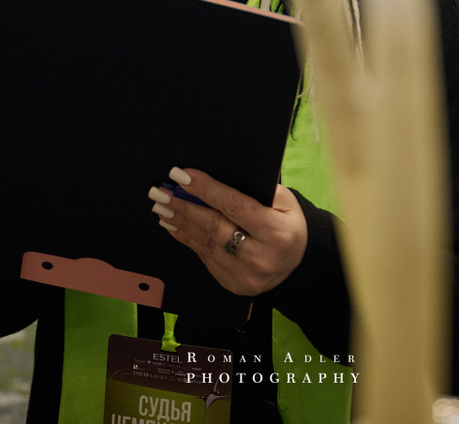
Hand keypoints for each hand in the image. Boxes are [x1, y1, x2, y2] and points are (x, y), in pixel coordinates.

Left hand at [152, 167, 307, 296]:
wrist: (298, 266)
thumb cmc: (288, 225)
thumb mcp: (286, 202)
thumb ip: (257, 191)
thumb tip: (216, 178)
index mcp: (276, 232)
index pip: (235, 206)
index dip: (206, 190)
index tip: (182, 175)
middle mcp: (260, 257)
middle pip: (214, 227)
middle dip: (184, 206)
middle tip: (161, 191)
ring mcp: (245, 275)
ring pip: (205, 244)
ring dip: (179, 222)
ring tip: (161, 205)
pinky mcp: (232, 284)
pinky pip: (204, 258)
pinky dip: (187, 239)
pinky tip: (173, 225)